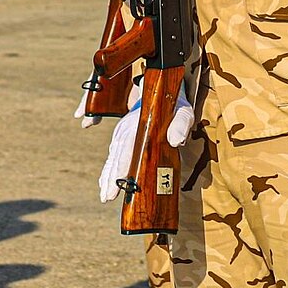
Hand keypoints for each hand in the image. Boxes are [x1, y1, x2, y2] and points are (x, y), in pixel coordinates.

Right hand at [98, 79, 194, 202]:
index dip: (122, 168)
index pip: (128, 150)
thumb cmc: (174, 104)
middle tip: (107, 197)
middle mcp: (125, 130)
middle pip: (116, 157)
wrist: (160, 90)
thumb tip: (175, 141)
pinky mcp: (121, 137)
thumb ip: (180, 124)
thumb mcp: (183, 111)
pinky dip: (108, 169)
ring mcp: (121, 133)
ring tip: (104, 196)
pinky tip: (104, 182)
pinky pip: (112, 155)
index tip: (120, 185)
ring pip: (111, 157)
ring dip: (107, 176)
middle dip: (111, 178)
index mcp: (138, 126)